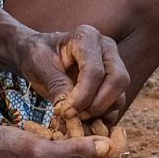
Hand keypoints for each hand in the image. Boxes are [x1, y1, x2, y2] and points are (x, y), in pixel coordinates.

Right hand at [0, 125, 129, 157]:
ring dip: (106, 150)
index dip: (118, 152)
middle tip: (102, 129)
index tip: (112, 127)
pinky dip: (96, 150)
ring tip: (92, 130)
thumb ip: (73, 151)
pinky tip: (83, 134)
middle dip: (114, 153)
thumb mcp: (38, 148)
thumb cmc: (6, 148)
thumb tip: (108, 148)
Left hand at [14, 26, 130, 124]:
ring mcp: (114, 65)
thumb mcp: (39, 65)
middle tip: (76, 116)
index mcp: (87, 37)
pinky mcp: (113, 84)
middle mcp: (107, 49)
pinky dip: (103, 117)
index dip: (83, 96)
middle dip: (98, 104)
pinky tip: (83, 120)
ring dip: (100, 112)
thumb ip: (55, 84)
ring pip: (120, 94)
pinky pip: (117, 105)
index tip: (65, 111)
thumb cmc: (38, 56)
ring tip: (76, 117)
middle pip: (118, 80)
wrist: (40, 57)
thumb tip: (68, 109)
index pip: (95, 70)